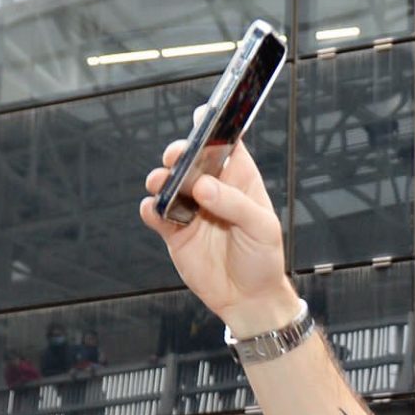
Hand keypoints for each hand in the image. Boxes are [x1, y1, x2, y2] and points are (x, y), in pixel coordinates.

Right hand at [139, 133, 298, 338]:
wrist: (249, 300)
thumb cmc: (263, 260)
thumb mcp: (261, 229)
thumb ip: (234, 204)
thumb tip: (202, 186)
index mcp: (239, 180)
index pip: (225, 143)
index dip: (213, 125)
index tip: (202, 114)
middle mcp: (212, 189)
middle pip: (189, 157)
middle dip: (179, 152)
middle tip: (176, 158)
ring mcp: (191, 209)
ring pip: (167, 181)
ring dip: (160, 178)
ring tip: (163, 184)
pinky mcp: (174, 232)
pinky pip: (155, 213)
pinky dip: (150, 208)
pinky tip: (155, 210)